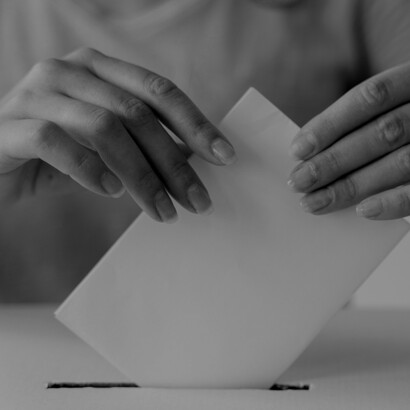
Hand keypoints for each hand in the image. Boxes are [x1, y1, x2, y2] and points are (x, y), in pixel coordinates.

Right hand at [0, 48, 235, 221]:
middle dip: (174, 163)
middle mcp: (69, 70)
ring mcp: (36, 92)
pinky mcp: (10, 123)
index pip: (159, 91)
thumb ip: (142, 144)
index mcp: (99, 68)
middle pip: (137, 113)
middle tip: (198, 202)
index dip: (195, 123)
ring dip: (140, 176)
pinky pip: (55, 141)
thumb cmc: (61, 153)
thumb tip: (193, 162)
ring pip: (103, 127)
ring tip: (162, 212)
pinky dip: (89, 170)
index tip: (224, 157)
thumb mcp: (108, 145)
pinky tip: (109, 193)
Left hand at [287, 62, 409, 219]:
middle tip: (298, 182)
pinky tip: (363, 210)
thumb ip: (364, 120)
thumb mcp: (396, 102)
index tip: (298, 149)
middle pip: (381, 134)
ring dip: (351, 186)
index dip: (331, 124)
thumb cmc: (408, 115)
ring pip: (400, 163)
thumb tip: (312, 153)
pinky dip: (393, 202)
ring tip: (315, 202)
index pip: (370, 97)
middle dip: (333, 161)